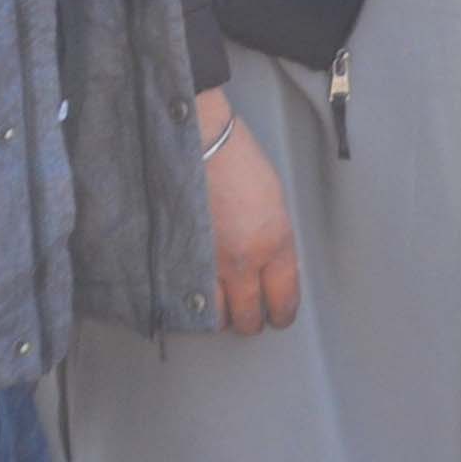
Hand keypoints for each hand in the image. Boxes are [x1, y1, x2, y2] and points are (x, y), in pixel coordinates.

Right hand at [198, 88, 299, 336]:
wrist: (197, 140)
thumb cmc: (238, 159)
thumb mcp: (274, 200)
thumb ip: (274, 238)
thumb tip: (270, 265)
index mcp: (275, 242)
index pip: (285, 297)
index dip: (282, 313)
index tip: (280, 316)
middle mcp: (243, 262)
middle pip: (249, 317)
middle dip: (250, 321)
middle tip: (248, 317)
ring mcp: (206, 265)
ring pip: (214, 318)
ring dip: (218, 317)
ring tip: (219, 309)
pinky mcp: (175, 261)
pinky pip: (183, 301)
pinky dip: (189, 305)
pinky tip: (192, 299)